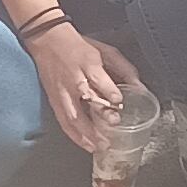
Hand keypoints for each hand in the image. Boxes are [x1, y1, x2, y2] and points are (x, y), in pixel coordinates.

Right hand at [23, 17, 130, 144]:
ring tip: (99, 147)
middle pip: (85, 101)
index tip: (119, 103)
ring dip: (86, 134)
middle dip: (98, 117)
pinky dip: (74, 135)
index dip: (109, 92)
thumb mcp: (104, 50)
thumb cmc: (79, 46)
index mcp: (88, 64)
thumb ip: (123, 68)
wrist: (47, 40)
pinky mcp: (54, 100)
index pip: (99, 80)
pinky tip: (85, 144)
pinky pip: (63, 121)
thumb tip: (139, 86)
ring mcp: (62, 92)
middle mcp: (74, 79)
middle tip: (112, 129)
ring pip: (73, 117)